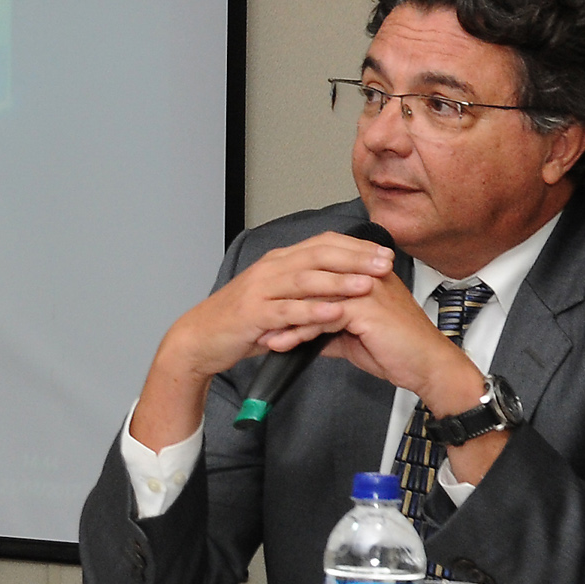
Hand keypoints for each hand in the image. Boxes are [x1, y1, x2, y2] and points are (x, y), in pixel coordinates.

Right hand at [131, 233, 396, 448]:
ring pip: (305, 280)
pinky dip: (313, 311)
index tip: (384, 253)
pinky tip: (335, 313)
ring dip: (339, 281)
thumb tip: (340, 288)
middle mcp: (269, 270)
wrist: (200, 339)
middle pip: (318, 255)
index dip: (356, 248)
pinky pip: (287, 311)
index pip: (322, 244)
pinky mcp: (253, 315)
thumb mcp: (275, 299)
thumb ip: (304, 292)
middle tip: (385, 263)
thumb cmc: (240, 322)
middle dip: (355, 259)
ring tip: (368, 284)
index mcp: (277, 262)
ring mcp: (260, 291)